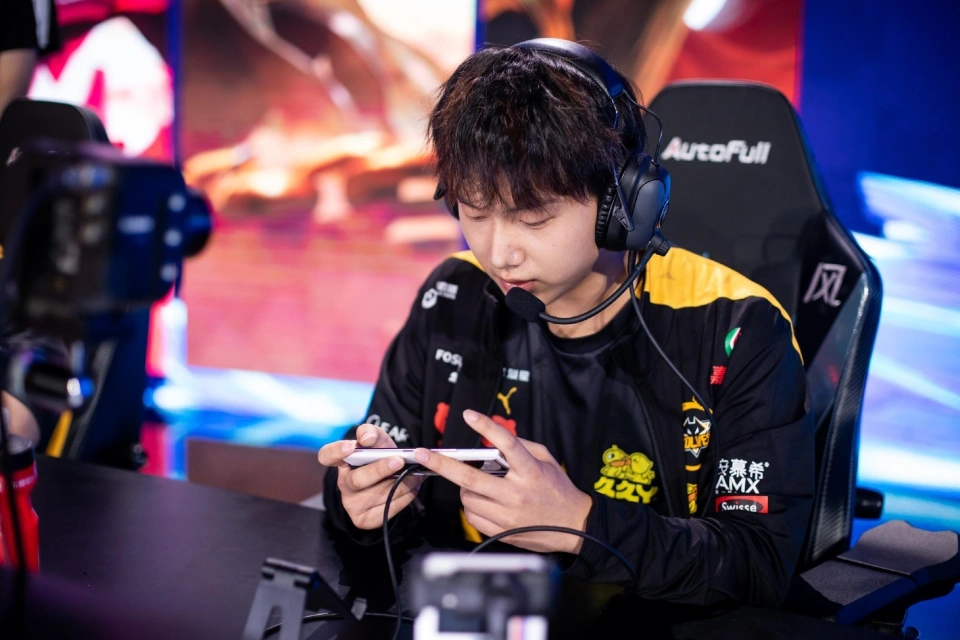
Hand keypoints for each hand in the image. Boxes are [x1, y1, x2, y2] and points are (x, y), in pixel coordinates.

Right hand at [318, 423, 422, 529]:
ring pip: (378, 495)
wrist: (390, 482)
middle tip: (399, 460)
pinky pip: (388, 508)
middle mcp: (344, 484)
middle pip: (357, 480)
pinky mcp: (364, 519)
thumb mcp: (379, 442)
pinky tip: (413, 487)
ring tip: (415, 473)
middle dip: (379, 470)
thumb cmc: (381, 457)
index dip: (335, 452)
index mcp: (342, 461)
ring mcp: (352, 504)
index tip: (350, 447)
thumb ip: (372, 433)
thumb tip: (367, 438)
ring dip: (401, 483)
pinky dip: (405, 496)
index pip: (327, 456)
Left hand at [413, 410, 592, 553]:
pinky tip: (483, 500)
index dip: (487, 427)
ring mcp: (507, 515)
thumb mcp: (547, 460)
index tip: (468, 414)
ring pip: (467, 497)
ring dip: (464, 487)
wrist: (573, 526)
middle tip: (422, 454)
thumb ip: (522, 446)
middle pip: (470, 478)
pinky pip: (471, 516)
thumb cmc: (558, 489)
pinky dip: (470, 505)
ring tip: (478, 484)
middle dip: (442, 464)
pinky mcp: (501, 531)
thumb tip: (494, 436)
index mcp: (531, 472)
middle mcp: (517, 493)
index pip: (507, 445)